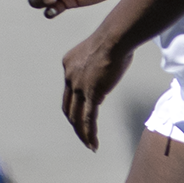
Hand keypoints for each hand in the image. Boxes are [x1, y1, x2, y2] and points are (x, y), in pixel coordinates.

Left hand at [59, 22, 136, 149]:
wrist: (115, 38)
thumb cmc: (114, 40)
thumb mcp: (99, 52)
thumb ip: (97, 65)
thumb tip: (105, 77)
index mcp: (68, 65)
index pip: (69, 91)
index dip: (75, 104)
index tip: (84, 112)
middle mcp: (69, 77)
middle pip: (68, 107)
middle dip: (75, 123)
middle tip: (82, 134)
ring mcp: (79, 87)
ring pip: (77, 117)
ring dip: (81, 133)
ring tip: (88, 144)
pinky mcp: (92, 94)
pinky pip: (89, 119)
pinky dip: (89, 134)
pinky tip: (93, 144)